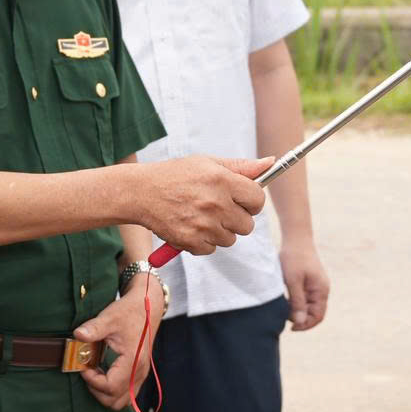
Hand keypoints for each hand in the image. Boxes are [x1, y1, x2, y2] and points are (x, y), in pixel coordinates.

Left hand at [72, 275, 165, 409]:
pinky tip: (102, 372)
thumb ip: (93, 328)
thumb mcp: (109, 317)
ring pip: (121, 402)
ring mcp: (141, 375)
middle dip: (96, 390)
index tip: (83, 366)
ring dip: (104, 392)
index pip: (110, 387)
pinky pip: (126, 394)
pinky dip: (112, 390)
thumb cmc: (129, 312)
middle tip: (87, 371)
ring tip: (94, 373)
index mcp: (133, 361)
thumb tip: (76, 335)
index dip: (92, 380)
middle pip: (115, 401)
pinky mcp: (139, 374)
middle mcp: (140, 372)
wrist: (147, 308)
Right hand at [136, 155, 268, 255]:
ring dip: (219, 231)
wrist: (140, 192)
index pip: (258, 199)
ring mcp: (203, 224)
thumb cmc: (176, 175)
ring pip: (230, 239)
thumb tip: (270, 163)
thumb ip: (240, 167)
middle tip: (218, 208)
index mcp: (222, 180)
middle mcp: (215, 203)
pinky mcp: (191, 241)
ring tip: (200, 216)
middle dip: (236, 218)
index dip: (252, 201)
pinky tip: (190, 225)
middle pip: (247, 225)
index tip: (242, 200)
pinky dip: (203, 241)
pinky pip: (211, 249)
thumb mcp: (207, 163)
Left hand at [282, 237, 329, 330]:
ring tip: (282, 309)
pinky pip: (304, 298)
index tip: (291, 328)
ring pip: (308, 306)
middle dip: (300, 318)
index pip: (318, 316)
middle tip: (283, 317)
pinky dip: (296, 303)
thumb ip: (297, 301)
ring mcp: (316, 286)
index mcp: (321, 291)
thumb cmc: (294, 258)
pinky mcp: (309, 282)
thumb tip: (299, 321)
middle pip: (313, 313)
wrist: (296, 238)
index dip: (305, 325)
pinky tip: (284, 301)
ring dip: (297, 311)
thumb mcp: (293, 281)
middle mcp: (321, 290)